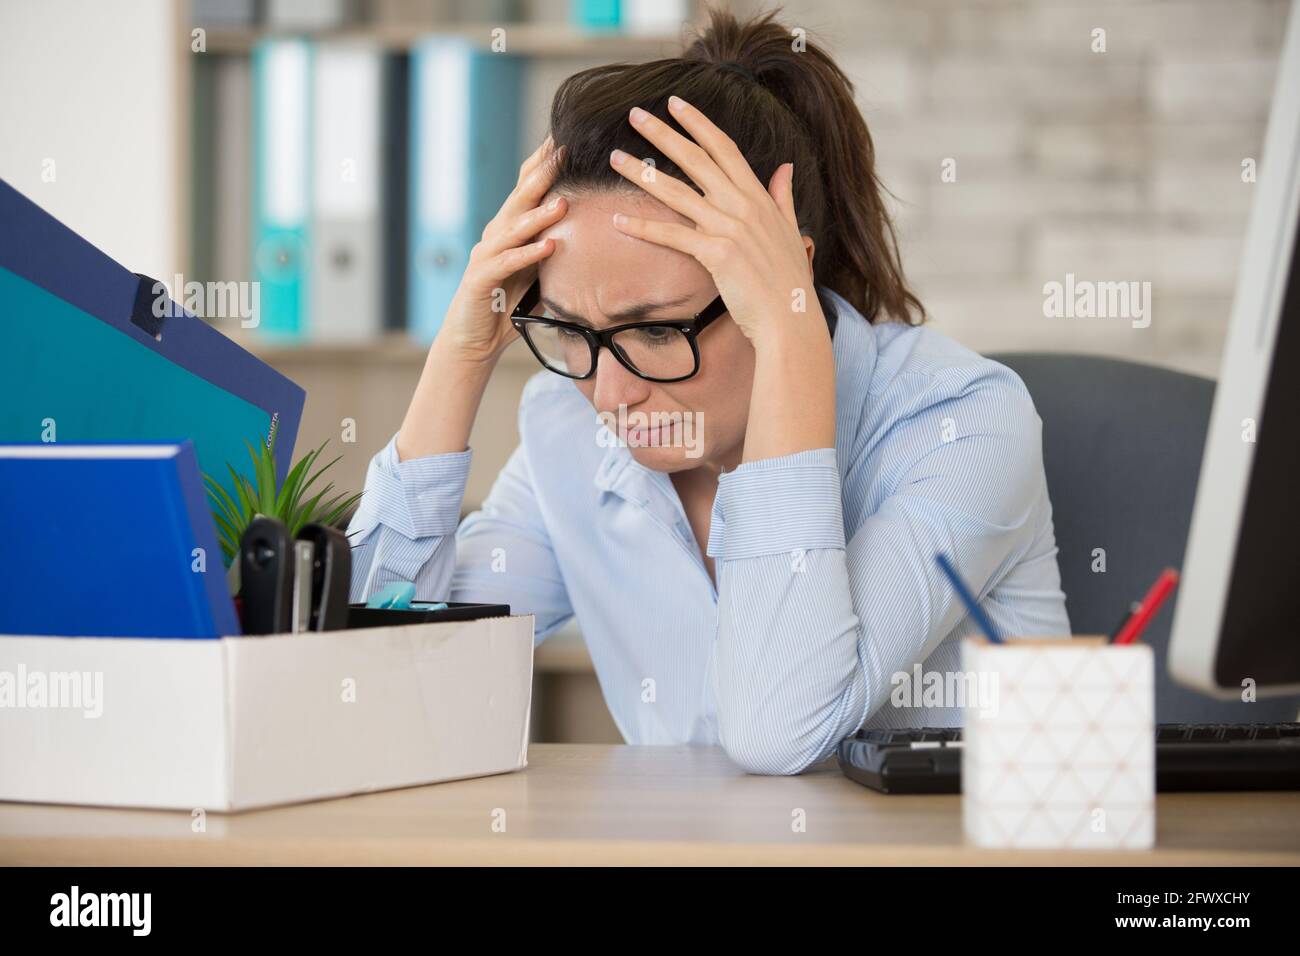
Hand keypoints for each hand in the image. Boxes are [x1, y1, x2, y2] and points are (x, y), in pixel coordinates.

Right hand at [436, 137, 567, 364]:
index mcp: (510, 228)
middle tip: (565, 151)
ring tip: (563, 202)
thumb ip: (557, 250)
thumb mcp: (540, 272)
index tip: (568, 138)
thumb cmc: (509, 305)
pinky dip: (528, 254)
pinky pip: (507, 262)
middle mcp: (496, 234)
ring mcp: (486, 254)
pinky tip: (549, 246)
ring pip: (514, 228)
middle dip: (543, 174)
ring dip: (539, 214)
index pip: (527, 187)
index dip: (544, 163)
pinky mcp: (481, 279)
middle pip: (520, 198)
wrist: (474, 339)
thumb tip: (595, 234)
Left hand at [608, 96, 824, 350]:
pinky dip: (642, 227)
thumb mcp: (791, 229)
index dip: (698, 124)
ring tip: (615, 157)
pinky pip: (671, 235)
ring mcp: (728, 227)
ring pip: (676, 191)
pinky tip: (618, 220)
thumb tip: (785, 168)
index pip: (724, 148)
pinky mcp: (715, 253)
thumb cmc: (788, 279)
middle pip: (695, 159)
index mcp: (758, 196)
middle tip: (635, 114)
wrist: (791, 316)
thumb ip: (783, 196)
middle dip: (663, 133)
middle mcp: (742, 205)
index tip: (676, 103)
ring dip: (642, 173)